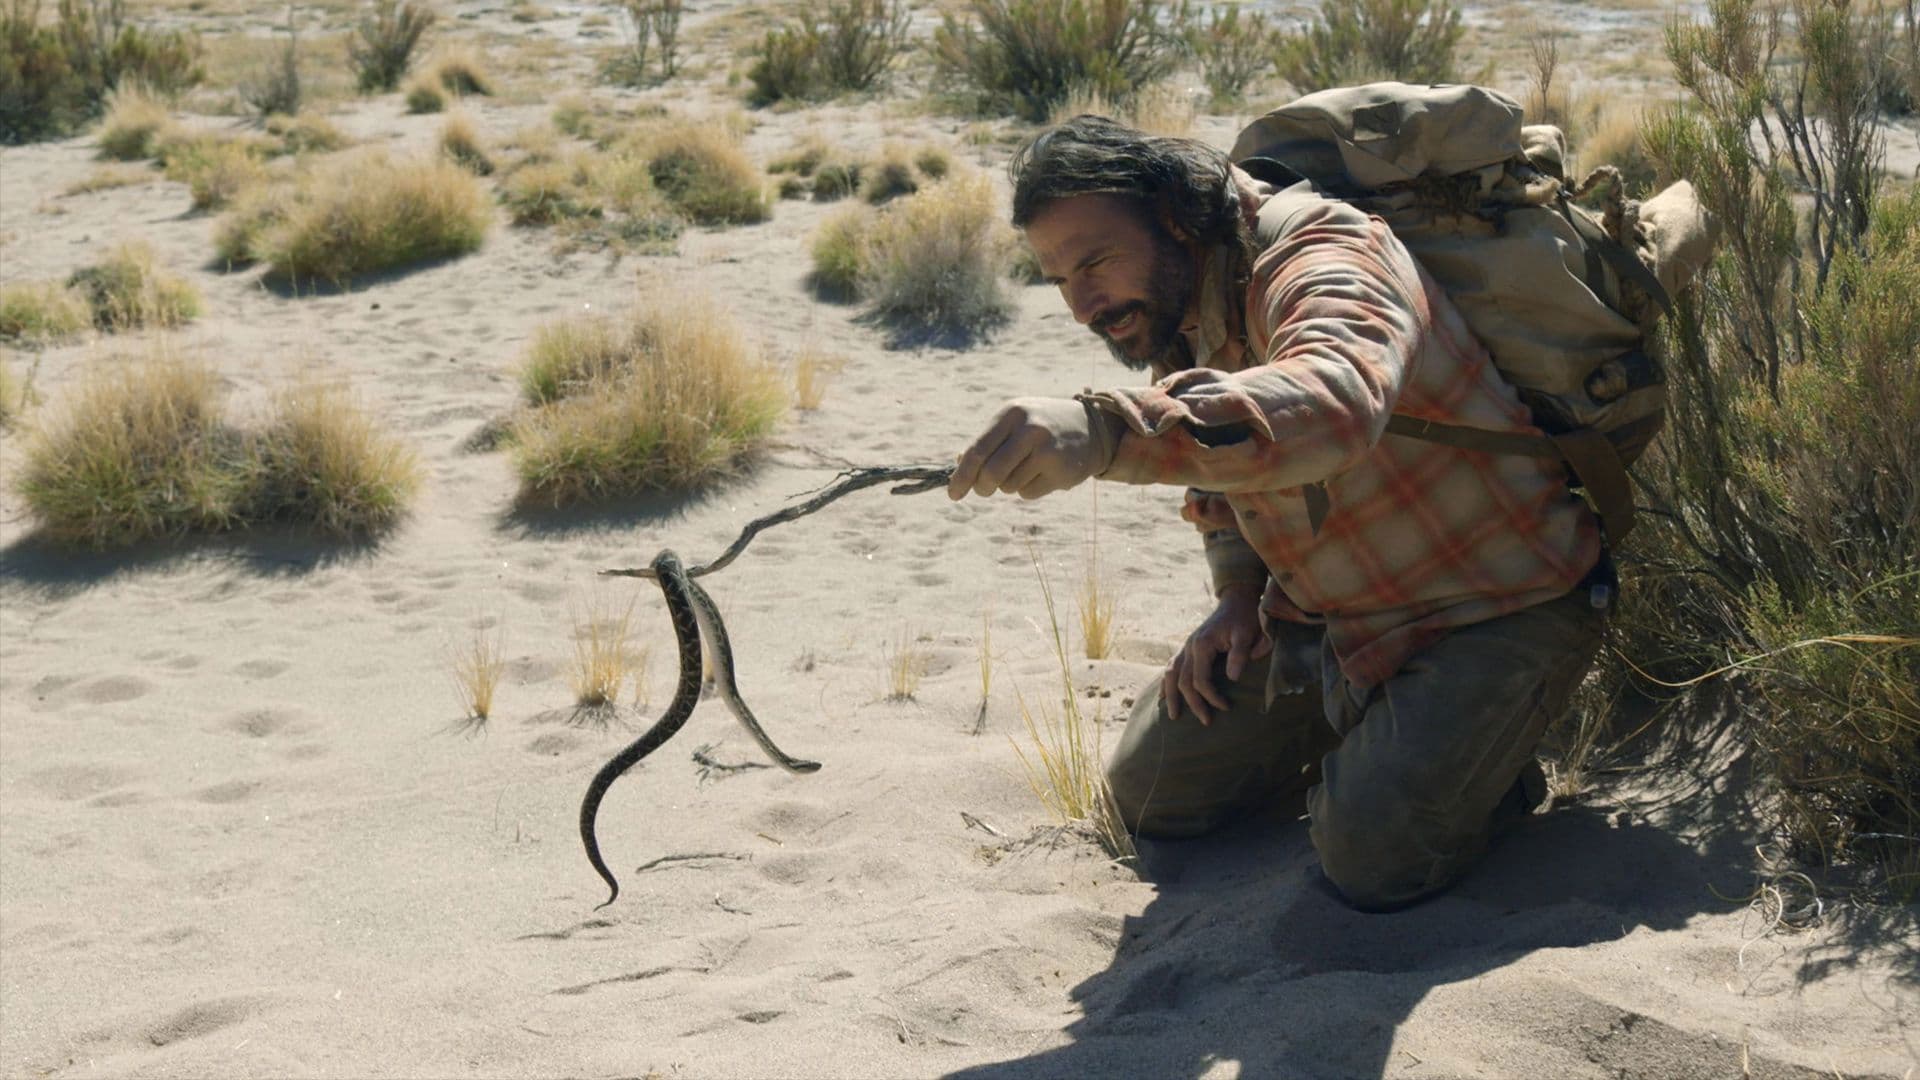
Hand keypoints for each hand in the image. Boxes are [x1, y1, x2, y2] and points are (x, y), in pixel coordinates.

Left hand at [947, 397, 1118, 500]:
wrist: (1091, 428)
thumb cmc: (1040, 427)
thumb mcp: (1014, 423)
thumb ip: (987, 442)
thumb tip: (959, 466)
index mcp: (1011, 413)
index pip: (977, 451)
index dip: (961, 477)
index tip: (953, 494)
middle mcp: (1030, 429)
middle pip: (990, 473)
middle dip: (982, 487)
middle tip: (984, 490)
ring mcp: (1047, 450)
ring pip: (1008, 486)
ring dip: (1010, 485)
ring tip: (1027, 468)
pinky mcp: (1061, 471)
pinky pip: (1027, 493)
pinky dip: (1028, 489)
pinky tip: (1043, 473)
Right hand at [1165, 585, 1271, 725]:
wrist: (1237, 601)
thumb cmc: (1245, 619)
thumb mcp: (1247, 634)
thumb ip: (1239, 654)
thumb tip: (1232, 678)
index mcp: (1202, 644)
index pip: (1200, 679)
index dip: (1211, 696)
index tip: (1226, 707)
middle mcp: (1189, 646)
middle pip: (1183, 681)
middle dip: (1193, 703)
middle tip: (1206, 721)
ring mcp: (1186, 647)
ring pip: (1170, 675)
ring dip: (1171, 696)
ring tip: (1174, 716)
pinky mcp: (1187, 648)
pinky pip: (1171, 667)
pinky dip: (1166, 683)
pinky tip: (1163, 696)